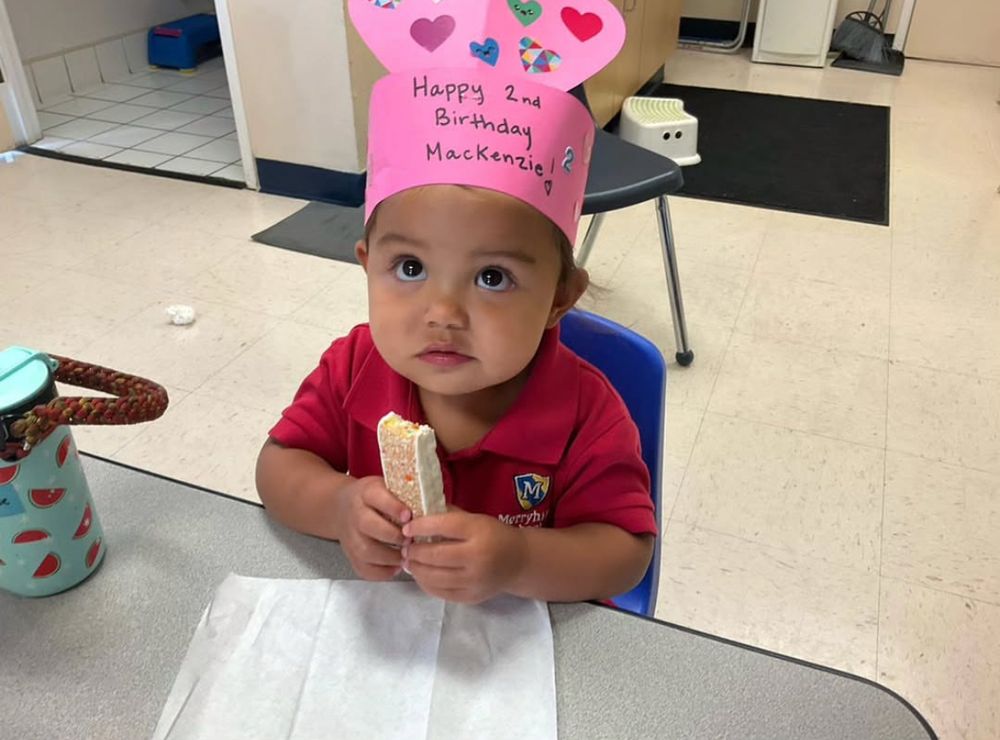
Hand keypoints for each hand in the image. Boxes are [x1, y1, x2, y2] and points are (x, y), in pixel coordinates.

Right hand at [335, 476, 411, 580]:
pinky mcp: (350, 555)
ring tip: (408, 556)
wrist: (342, 507)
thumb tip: (432, 507)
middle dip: (394, 535)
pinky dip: (382, 572)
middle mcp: (355, 514)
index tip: (409, 516)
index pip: (378, 498)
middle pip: (370, 526)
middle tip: (412, 540)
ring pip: (366, 551)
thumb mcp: (386, 486)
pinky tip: (397, 567)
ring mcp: (350, 537)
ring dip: (391, 557)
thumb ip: (403, 496)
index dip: (394, 508)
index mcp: (366, 493)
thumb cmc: (374, 498)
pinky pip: (364, 569)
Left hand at [401, 509, 525, 603]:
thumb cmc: (493, 535)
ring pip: (435, 577)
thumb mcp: (475, 519)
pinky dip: (425, 583)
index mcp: (479, 531)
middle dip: (414, 551)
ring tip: (408, 561)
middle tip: (404, 548)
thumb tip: (416, 514)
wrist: (518, 562)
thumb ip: (449, 516)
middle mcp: (477, 556)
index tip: (407, 528)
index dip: (420, 527)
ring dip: (416, 569)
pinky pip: (441, 592)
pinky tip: (421, 575)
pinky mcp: (471, 597)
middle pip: (436, 555)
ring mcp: (474, 580)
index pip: (444, 526)